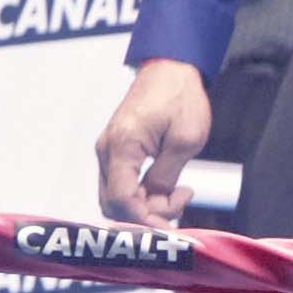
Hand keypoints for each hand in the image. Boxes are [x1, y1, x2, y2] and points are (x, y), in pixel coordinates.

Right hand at [95, 61, 212, 221]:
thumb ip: (165, 177)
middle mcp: (107, 151)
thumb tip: (155, 203)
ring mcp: (108, 151)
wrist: (170, 69)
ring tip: (177, 196)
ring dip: (144, 207)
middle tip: (179, 207)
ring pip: (116, 197)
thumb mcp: (184, 140)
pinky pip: (121, 184)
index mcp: (122, 146)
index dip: (144, 219)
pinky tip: (165, 191)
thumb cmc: (180, 97)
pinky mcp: (116, 150)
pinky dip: (140, 195)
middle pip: (113, 204)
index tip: (171, 224)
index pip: (121, 200)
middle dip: (145, 216)